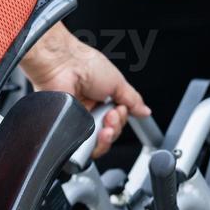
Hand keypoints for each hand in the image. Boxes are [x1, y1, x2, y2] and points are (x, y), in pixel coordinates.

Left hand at [20, 24, 151, 156]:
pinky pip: (82, 145)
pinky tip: (95, 131)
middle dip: (116, 127)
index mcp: (103, 100)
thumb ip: (132, 100)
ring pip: (98, 143)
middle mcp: (91, 111)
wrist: (64, 65)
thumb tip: (145, 111)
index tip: (121, 110)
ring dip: (108, 135)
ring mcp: (79, 120)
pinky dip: (92, 142)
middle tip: (112, 115)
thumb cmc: (85, 65)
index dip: (122, 120)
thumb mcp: (117, 82)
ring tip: (106, 121)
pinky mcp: (68, 128)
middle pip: (110, 134)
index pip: (118, 121)